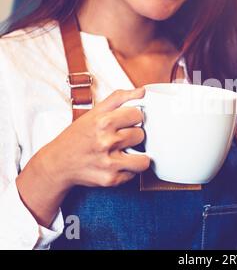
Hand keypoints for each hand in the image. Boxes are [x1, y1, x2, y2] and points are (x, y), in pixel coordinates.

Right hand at [16, 88, 149, 226]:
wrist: (57, 164)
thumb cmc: (78, 136)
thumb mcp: (94, 113)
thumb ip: (119, 98)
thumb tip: (142, 92)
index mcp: (103, 122)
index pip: (137, 114)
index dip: (133, 117)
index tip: (126, 121)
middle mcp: (106, 142)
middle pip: (140, 135)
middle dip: (133, 135)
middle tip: (121, 138)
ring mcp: (109, 163)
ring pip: (144, 159)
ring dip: (137, 156)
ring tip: (125, 152)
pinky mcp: (111, 179)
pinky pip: (134, 174)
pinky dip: (128, 170)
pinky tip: (116, 164)